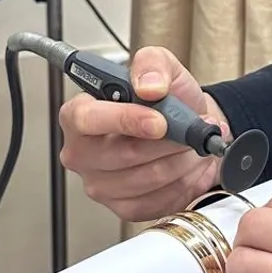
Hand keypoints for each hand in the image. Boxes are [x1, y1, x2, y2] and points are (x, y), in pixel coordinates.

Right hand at [59, 46, 225, 220]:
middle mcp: (82, 152)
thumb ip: (152, 65)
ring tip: (193, 144)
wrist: (187, 127)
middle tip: (192, 127)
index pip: (86, 119)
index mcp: (78, 114)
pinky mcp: (124, 207)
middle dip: (169, 140)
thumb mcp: (162, 66)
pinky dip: (183, 181)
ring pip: (149, 177)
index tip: (159, 121)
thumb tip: (149, 85)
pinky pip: (158, 199)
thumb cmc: (166, 99)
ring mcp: (100, 184)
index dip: (125, 120)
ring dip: (181, 159)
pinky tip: (185, 165)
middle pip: (124, 153)